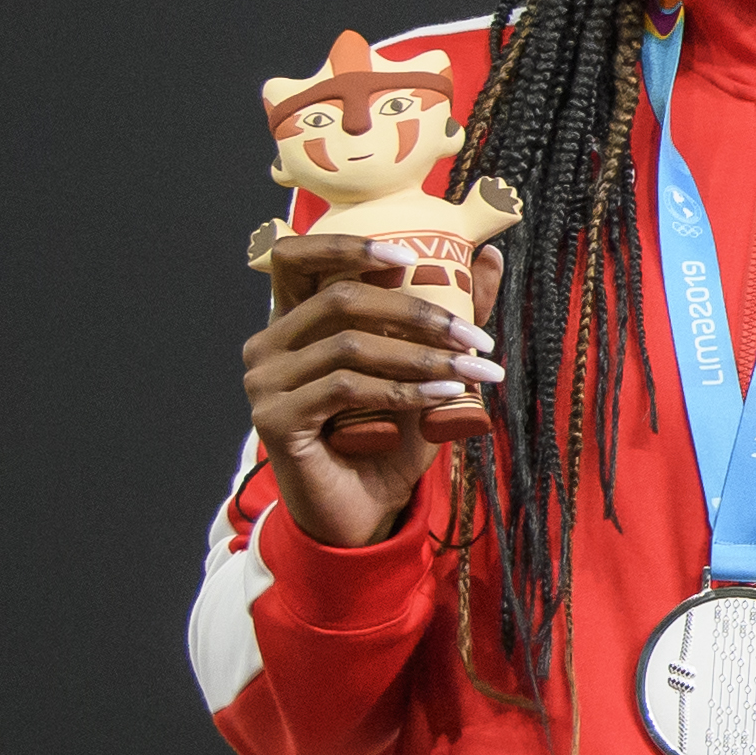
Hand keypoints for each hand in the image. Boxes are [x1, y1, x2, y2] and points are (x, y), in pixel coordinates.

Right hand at [240, 234, 506, 548]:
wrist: (363, 509)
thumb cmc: (390, 436)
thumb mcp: (423, 368)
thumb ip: (447, 315)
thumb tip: (490, 257)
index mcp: (294, 322)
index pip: (296, 257)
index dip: (347, 245)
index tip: (410, 256)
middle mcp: (268, 344)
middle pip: (340, 298)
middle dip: (419, 312)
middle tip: (476, 338)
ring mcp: (265, 382)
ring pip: (350, 345)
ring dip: (424, 357)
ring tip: (476, 372)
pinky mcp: (275, 419)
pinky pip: (346, 388)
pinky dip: (403, 388)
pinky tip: (444, 394)